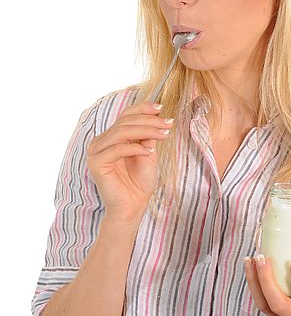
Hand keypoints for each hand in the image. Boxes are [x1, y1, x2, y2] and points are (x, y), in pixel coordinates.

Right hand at [86, 101, 174, 224]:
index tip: (161, 108)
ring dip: (145, 131)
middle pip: (125, 122)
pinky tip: (149, 152)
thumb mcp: (148, 153)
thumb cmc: (139, 182)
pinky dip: (135, 148)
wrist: (133, 207)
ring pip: (121, 132)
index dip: (142, 109)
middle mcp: (100, 142)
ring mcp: (96, 152)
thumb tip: (156, 116)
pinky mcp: (96, 163)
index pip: (125, 115)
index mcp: (111, 137)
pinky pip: (117, 149)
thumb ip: (148, 136)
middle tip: (168, 123)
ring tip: (163, 135)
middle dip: (149, 121)